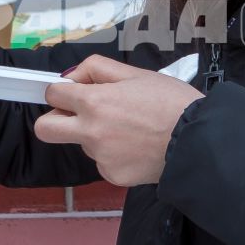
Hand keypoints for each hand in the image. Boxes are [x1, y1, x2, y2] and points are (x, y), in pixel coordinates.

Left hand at [35, 55, 203, 186]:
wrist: (199, 140)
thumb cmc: (173, 104)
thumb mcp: (137, 73)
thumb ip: (97, 69)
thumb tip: (72, 76)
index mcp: (95, 102)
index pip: (53, 94)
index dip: (61, 91)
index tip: (69, 93)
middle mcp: (91, 132)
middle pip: (45, 129)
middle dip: (53, 119)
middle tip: (75, 115)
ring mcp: (100, 157)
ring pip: (84, 144)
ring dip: (97, 135)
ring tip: (131, 128)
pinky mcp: (113, 176)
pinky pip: (103, 162)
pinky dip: (115, 154)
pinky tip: (138, 146)